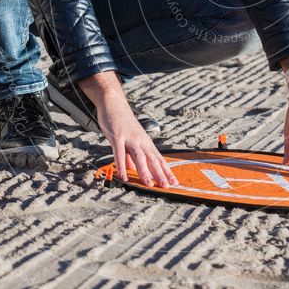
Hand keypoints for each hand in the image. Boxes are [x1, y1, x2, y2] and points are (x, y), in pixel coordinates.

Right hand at [78, 71, 177, 188]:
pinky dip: (122, 165)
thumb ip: (131, 156)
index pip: (159, 159)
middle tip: (167, 186)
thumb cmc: (122, 122)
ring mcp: (130, 138)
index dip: (167, 171)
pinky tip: (124, 176)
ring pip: (139, 157)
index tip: (174, 182)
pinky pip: (120, 153)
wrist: (113, 102)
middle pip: (153, 159)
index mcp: (145, 142)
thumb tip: (133, 169)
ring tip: (149, 185)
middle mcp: (141, 140)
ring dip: (145, 172)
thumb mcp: (129, 140)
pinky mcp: (118, 136)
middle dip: (160, 174)